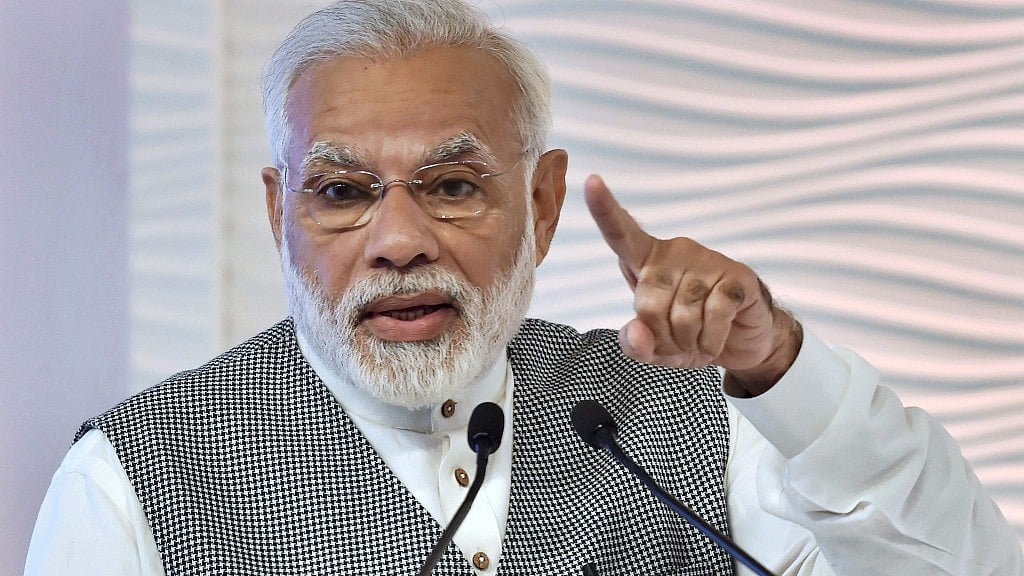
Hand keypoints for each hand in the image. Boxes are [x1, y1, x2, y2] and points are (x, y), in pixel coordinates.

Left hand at [584, 174, 800, 395]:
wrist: (741, 342)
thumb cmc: (690, 335)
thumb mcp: (656, 350)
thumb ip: (636, 344)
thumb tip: (637, 333)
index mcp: (647, 261)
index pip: (621, 233)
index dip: (604, 209)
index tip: (591, 181)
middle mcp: (676, 251)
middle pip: (649, 303)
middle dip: (663, 338)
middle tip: (679, 343)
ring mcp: (708, 260)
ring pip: (683, 315)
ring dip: (690, 343)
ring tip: (699, 340)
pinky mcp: (737, 275)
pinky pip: (715, 315)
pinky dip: (713, 339)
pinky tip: (717, 337)